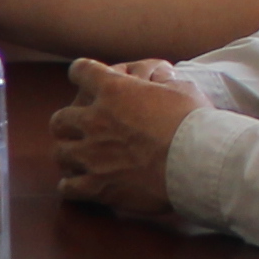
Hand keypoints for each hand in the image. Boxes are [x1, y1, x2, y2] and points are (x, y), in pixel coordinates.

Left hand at [52, 59, 198, 218]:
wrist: (196, 162)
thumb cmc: (194, 122)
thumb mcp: (181, 88)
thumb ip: (161, 83)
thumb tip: (158, 79)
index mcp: (113, 90)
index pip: (82, 71)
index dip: (81, 72)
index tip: (81, 75)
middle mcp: (94, 120)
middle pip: (61, 119)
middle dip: (66, 122)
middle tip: (75, 126)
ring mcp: (92, 155)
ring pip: (61, 153)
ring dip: (68, 153)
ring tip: (76, 157)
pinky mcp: (98, 186)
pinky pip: (70, 187)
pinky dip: (71, 186)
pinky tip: (77, 186)